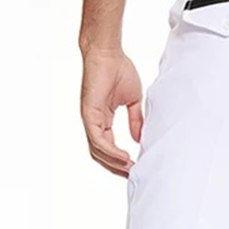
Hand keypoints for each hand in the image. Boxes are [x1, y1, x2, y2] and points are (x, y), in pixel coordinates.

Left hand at [80, 49, 142, 177]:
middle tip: (132, 176)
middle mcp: (93, 123)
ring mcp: (90, 120)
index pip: (108, 148)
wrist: (108, 53)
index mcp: (102, 120)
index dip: (120, 160)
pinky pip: (98, 139)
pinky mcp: (89, 114)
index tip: (135, 168)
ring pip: (98, 151)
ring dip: (114, 163)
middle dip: (116, 168)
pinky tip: (124, 157)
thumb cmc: (119, 70)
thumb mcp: (133, 100)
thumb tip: (139, 139)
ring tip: (130, 169)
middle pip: (100, 155)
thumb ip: (135, 120)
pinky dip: (110, 151)